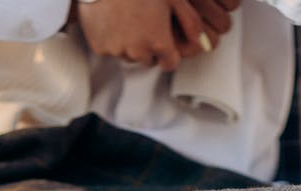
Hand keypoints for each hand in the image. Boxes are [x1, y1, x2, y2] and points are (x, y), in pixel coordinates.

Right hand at [74, 0, 236, 71]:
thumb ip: (189, 21)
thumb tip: (200, 41)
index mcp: (159, 42)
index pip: (169, 64)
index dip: (168, 52)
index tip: (163, 40)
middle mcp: (138, 52)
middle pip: (148, 60)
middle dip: (148, 46)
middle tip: (143, 19)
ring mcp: (117, 51)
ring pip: (128, 55)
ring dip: (129, 42)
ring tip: (126, 16)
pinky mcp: (99, 47)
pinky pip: (109, 49)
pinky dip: (110, 37)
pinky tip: (111, 17)